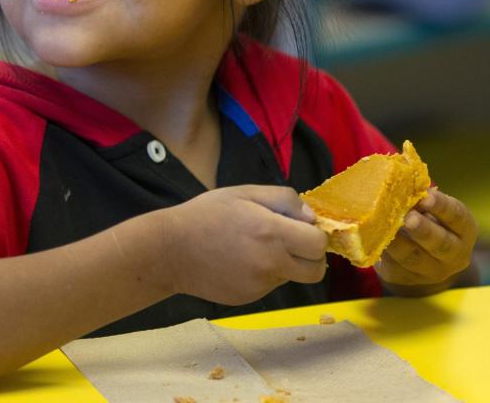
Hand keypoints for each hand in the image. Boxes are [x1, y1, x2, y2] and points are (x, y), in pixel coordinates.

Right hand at [161, 185, 328, 305]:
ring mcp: (260, 284)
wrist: (170, 250)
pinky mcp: (249, 297)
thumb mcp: (243, 192)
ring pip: (292, 277)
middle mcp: (271, 263)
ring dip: (285, 264)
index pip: (318, 243)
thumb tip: (311, 218)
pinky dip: (263, 274)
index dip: (314, 234)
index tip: (300, 227)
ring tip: (254, 248)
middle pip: (316, 270)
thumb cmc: (206, 214)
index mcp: (271, 232)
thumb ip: (284, 199)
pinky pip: (269, 285)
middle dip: (310, 256)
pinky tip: (239, 261)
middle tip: (291, 242)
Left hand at [375, 188, 477, 293]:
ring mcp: (430, 271)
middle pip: (441, 244)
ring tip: (385, 226)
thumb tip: (404, 180)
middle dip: (424, 230)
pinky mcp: (405, 278)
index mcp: (464, 231)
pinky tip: (370, 238)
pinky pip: (392, 265)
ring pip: (413, 257)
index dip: (442, 207)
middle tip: (408, 217)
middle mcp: (454, 255)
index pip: (458, 217)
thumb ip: (423, 199)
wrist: (425, 264)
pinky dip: (381, 251)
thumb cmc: (429, 224)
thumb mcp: (434, 212)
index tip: (426, 197)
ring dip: (397, 242)